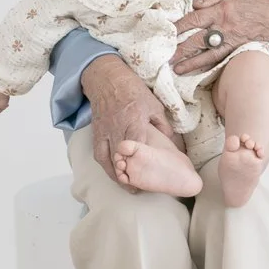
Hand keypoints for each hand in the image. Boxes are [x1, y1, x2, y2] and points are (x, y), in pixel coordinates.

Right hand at [82, 55, 173, 184]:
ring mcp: (105, 131)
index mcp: (134, 119)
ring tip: (126, 186)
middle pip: (120, 155)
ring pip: (107, 158)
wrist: (107, 80)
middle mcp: (117, 127)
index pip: (137, 143)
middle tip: (139, 188)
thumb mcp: (154, 104)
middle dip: (128, 173)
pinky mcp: (97, 133)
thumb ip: (163, 125)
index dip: (140, 160)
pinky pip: (99, 154)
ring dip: (116, 174)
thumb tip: (172, 143)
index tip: (149, 173)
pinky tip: (114, 174)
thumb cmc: (133, 90)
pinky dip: (106, 166)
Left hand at [173, 0, 268, 73]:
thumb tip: (195, 2)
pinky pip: (218, 60)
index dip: (180, 25)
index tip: (166, 31)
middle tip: (164, 54)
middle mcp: (224, 26)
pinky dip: (204, 66)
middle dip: (180, 47)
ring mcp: (230, 41)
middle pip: (197, 38)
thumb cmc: (253, 5)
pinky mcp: (236, 51)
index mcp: (222, 9)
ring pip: (206, 53)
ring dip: (189, 62)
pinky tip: (193, 71)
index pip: (195, 17)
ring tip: (174, 68)